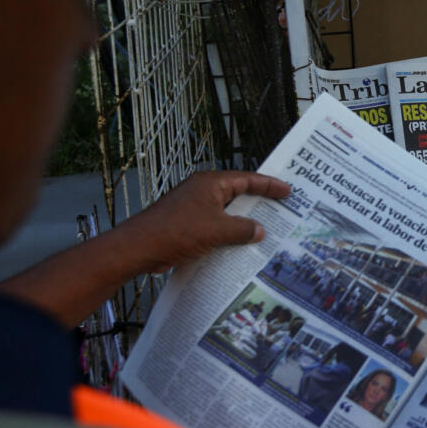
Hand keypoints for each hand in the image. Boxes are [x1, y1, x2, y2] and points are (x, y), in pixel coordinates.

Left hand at [116, 170, 290, 274]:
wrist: (139, 248)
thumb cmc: (176, 231)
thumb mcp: (217, 230)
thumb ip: (242, 229)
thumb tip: (259, 231)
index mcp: (210, 184)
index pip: (246, 179)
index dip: (269, 185)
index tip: (287, 191)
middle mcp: (202, 191)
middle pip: (237, 193)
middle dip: (258, 201)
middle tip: (281, 206)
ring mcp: (193, 207)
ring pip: (226, 211)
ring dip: (243, 220)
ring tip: (265, 228)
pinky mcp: (187, 224)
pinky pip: (215, 225)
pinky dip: (228, 232)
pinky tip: (240, 245)